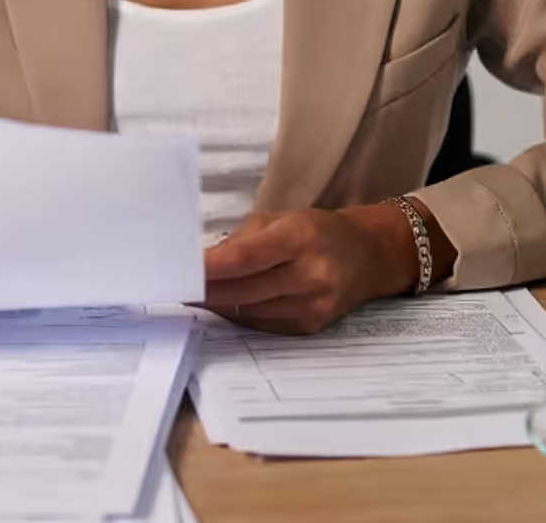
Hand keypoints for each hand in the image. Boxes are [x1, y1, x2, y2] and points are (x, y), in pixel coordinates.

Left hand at [201, 206, 426, 333]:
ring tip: (194, 295)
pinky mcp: (310, 326)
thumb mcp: (283, 219)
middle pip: (244, 290)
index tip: (183, 271)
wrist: (368, 256)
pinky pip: (263, 324)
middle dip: (206, 291)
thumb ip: (242, 240)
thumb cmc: (318, 231)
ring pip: (249, 312)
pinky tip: (224, 304)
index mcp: (301, 237)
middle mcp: (310, 274)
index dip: (213, 268)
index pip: (248, 257)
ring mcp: (312, 305)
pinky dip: (240, 315)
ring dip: (218, 305)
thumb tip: (202, 263)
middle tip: (176, 287)